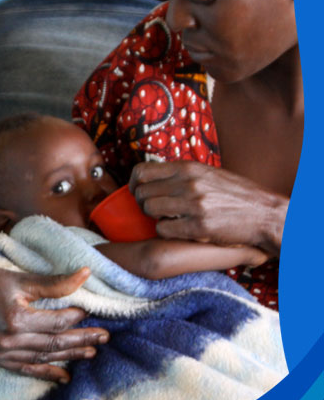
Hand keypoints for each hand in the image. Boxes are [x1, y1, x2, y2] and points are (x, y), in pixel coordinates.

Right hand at [0, 251, 109, 383]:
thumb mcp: (19, 277)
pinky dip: (44, 373)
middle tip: (104, 337)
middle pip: (54, 343)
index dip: (76, 317)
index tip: (91, 312)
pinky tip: (63, 376)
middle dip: (82, 340)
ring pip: (42, 357)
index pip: (56, 321)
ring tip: (90, 354)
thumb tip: (85, 275)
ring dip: (68, 357)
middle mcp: (7, 340)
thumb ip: (53, 282)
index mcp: (15, 318)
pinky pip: (24, 369)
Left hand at [129, 161, 287, 254]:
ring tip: (168, 219)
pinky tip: (179, 230)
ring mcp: (193, 204)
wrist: (266, 214)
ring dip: (154, 218)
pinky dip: (166, 231)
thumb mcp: (208, 174)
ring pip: (149, 210)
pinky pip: (163, 229)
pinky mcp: (199, 227)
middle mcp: (188, 183)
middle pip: (142, 193)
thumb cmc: (236, 195)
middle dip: (144, 204)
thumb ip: (182, 174)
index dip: (133, 184)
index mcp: (188, 167)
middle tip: (155, 210)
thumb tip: (153, 176)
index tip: (136, 192)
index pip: (141, 171)